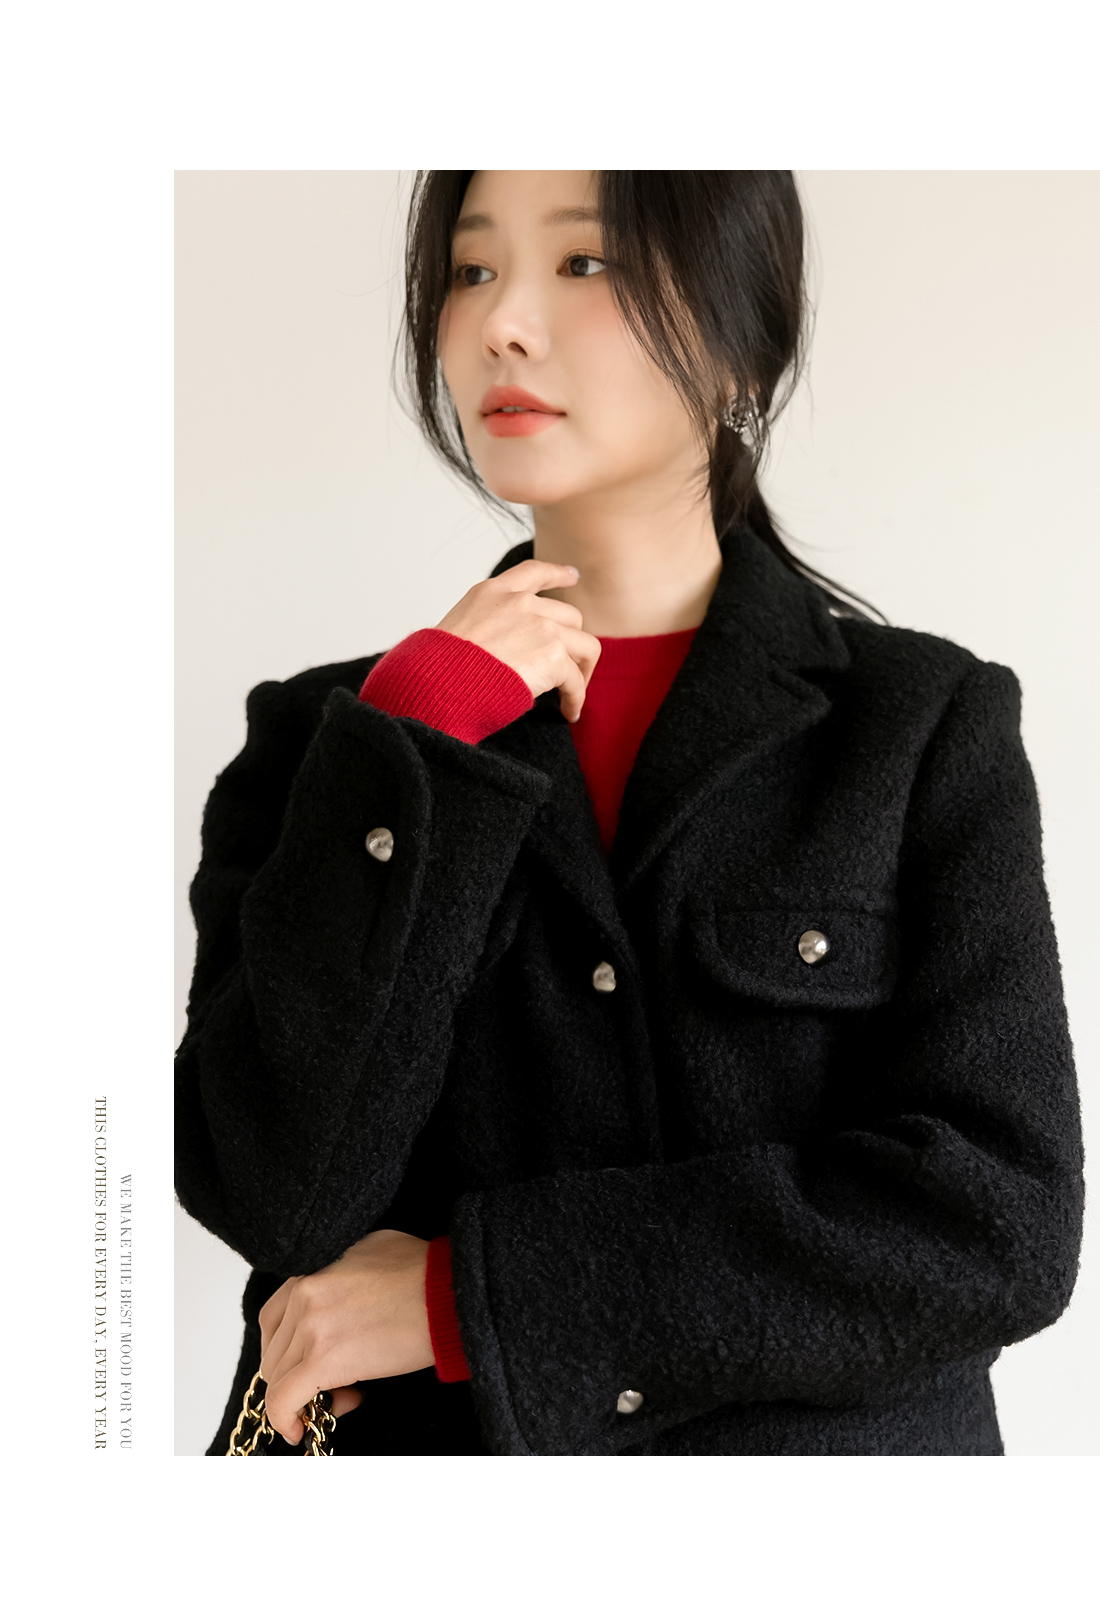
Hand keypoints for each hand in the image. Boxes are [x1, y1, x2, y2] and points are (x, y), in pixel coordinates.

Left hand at [258, 1229, 433, 1444]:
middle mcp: (304, 1292)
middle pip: (275, 1352)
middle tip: (336, 1385)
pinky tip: (299, 1430)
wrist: (451, 1292)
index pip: (274, 1317)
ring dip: (303, 1396)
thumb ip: (340, 1275)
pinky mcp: (325, 1358)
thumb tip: (337, 1303)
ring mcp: (311, 1324)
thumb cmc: (426, 1272)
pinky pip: (284, 1399)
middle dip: (298, 1375)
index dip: (287, 1349)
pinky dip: (285, 1419)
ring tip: (345, 1397)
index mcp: (313, 1267)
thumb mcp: (371, 1252)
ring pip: (278, 1377)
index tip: (305, 1365)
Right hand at [436, 557, 600, 721]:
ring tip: (572, 693)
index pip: (534, 573)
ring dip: (581, 671)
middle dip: (572, 643)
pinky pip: (576, 680)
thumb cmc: (440, 669)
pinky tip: (569, 711)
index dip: (558, 574)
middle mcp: (520, 603)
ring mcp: (541, 626)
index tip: (573, 575)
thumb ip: (489, 627)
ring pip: (585, 645)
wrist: (438, 684)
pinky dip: (576, 697)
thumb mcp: (459, 630)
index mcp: (494, 593)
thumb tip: (507, 650)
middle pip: (569, 616)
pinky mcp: (553, 654)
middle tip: (567, 669)